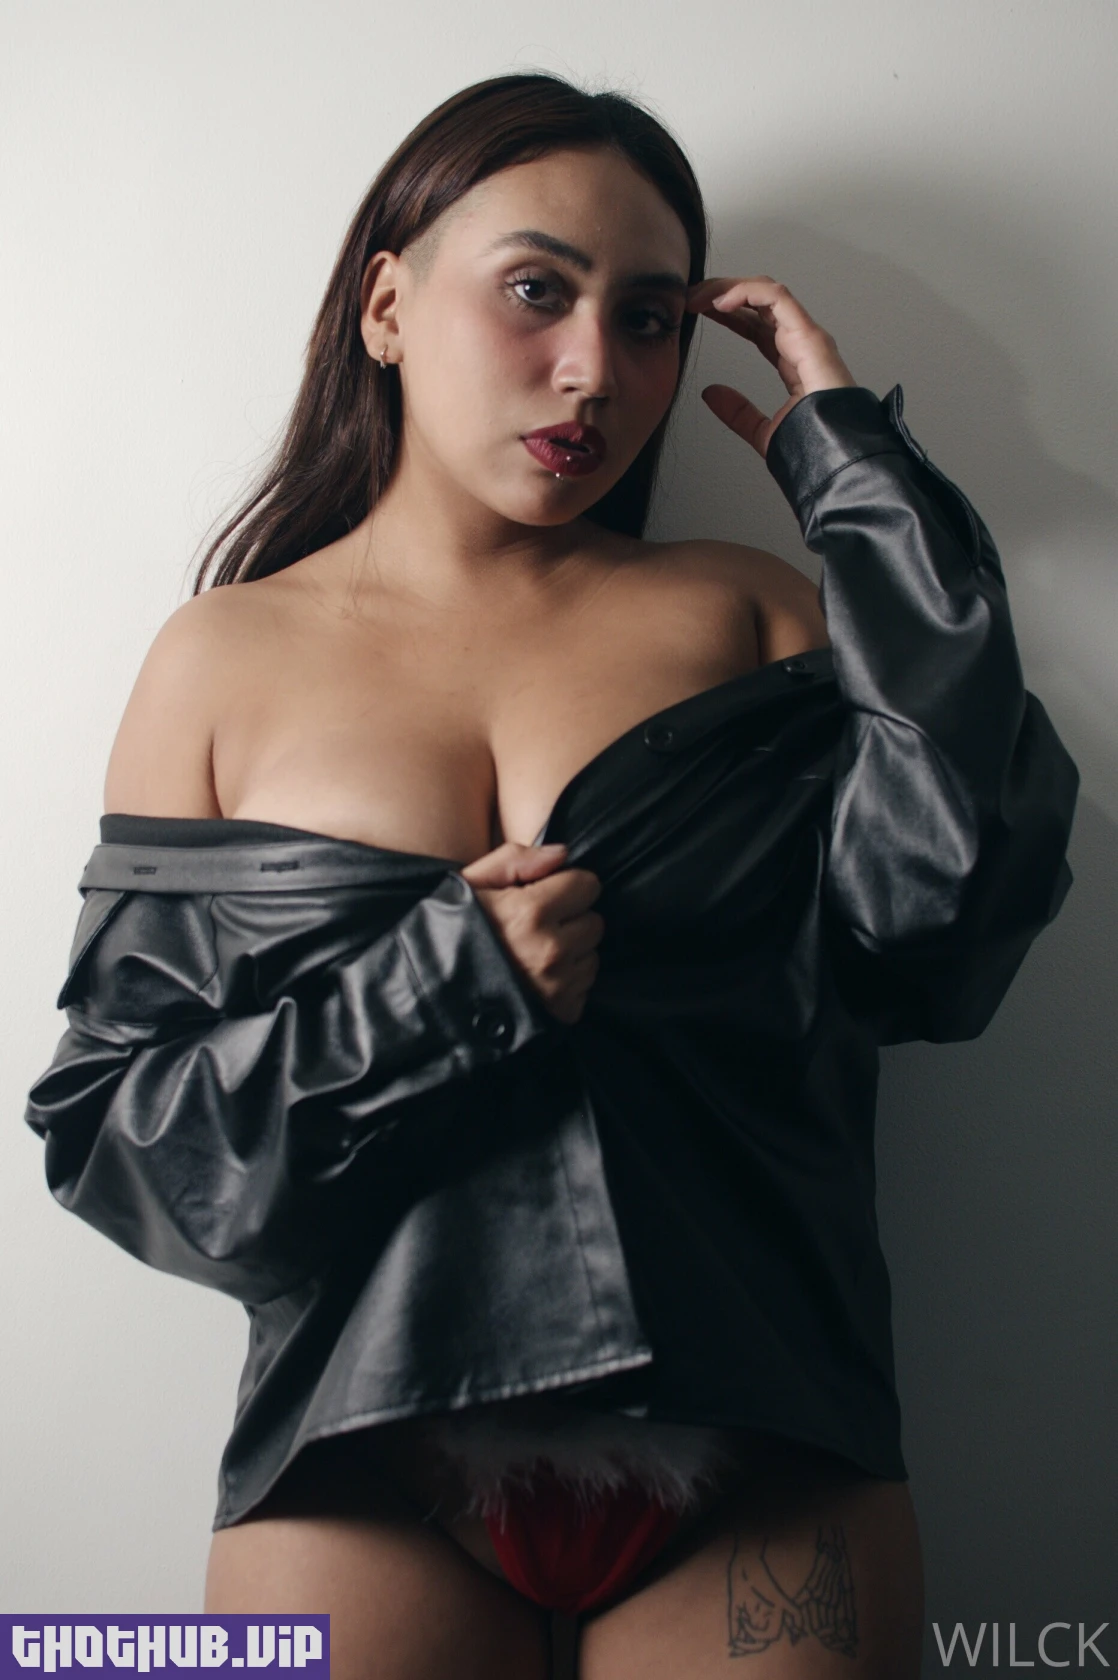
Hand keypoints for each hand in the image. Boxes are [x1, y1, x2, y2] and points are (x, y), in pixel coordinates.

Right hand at [460, 842, 602, 1024]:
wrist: (428, 997)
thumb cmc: (447, 934)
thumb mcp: (469, 885)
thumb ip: (516, 860)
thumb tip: (562, 853)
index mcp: (531, 913)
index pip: (587, 885)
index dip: (565, 886)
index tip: (545, 895)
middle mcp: (551, 951)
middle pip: (593, 921)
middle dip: (570, 920)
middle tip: (536, 928)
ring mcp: (559, 986)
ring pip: (591, 955)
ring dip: (571, 952)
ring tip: (533, 956)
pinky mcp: (563, 1013)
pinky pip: (584, 986)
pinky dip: (567, 982)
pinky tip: (536, 980)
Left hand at [687, 275, 857, 459]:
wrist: (836, 458)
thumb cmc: (812, 446)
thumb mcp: (762, 430)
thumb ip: (738, 412)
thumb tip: (711, 394)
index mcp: (792, 358)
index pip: (756, 322)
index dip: (726, 312)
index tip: (697, 311)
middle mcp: (800, 340)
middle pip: (759, 301)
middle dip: (723, 292)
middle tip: (691, 298)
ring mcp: (807, 335)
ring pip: (766, 292)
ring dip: (729, 288)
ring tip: (700, 297)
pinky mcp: (809, 336)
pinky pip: (777, 298)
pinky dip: (748, 293)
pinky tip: (722, 303)